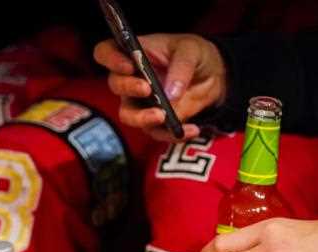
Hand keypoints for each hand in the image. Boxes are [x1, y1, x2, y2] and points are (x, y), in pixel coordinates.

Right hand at [94, 33, 226, 140]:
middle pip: (115, 84)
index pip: (106, 52)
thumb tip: (170, 94)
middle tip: (147, 89)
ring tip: (162, 116)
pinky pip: (156, 132)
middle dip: (128, 88)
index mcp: (134, 53)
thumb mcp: (192, 50)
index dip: (110, 58)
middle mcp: (130, 78)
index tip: (128, 66)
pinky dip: (172, 134)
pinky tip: (191, 129)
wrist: (211, 75)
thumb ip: (181, 67)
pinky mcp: (154, 122)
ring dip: (142, 118)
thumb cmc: (194, 54)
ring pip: (128, 114)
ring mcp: (139, 102)